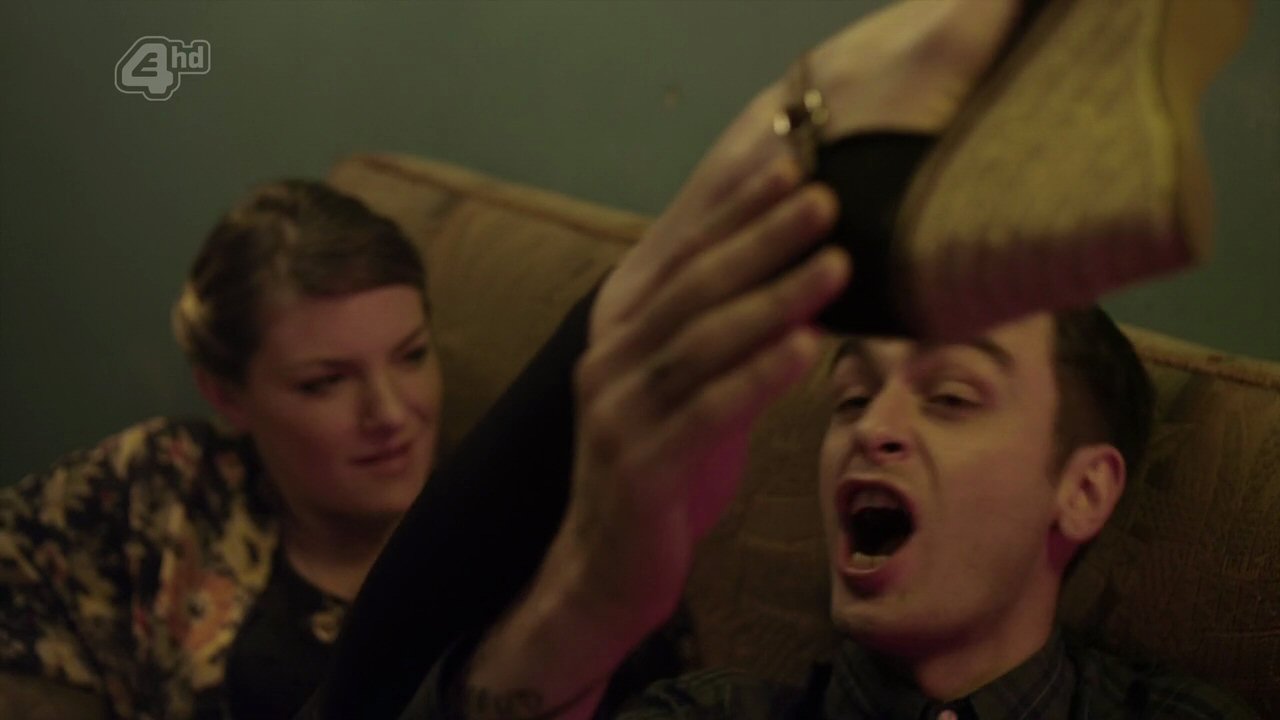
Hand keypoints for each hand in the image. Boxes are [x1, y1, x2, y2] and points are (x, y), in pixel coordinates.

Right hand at [461, 64, 850, 719]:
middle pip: (693, 284)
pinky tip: (806, 349)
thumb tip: (804, 274)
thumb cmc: (666, 471)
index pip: (681, 249)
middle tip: (824, 197)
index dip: (733, 203)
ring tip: (834, 263)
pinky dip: (757, 377)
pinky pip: (704, 412)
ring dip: (772, 298)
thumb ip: (734, 336)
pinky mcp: (637, 467)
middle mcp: (610, 358)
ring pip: (701, 341)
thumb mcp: (699, 391)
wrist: (607, 570)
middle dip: (761, 236)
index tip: (791, 158)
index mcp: (623, 329)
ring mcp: (618, 412)